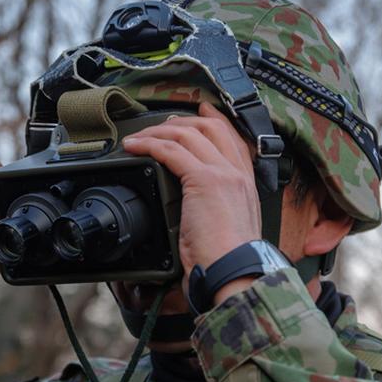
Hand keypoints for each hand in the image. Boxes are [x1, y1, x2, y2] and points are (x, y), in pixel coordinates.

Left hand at [122, 102, 261, 279]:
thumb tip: (194, 211)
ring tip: (139, 138)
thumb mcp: (228, 228)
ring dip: (158, 132)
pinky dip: (149, 145)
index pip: (234, 138)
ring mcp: (222, 173)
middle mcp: (237, 172)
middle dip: (181, 121)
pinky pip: (171, 150)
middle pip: (210, 127)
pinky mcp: (203, 180)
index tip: (202, 109)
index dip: (216, 119)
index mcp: (246, 183)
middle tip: (159, 125)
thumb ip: (215, 210)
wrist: (234, 271)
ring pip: (188, 134)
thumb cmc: (228, 260)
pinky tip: (135, 148)